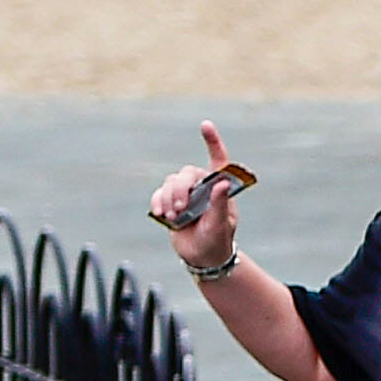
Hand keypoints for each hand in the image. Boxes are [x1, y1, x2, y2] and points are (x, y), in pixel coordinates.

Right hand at [147, 122, 251, 270]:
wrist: (201, 256)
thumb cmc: (217, 240)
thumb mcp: (221, 225)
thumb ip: (221, 204)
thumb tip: (222, 183)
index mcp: (220, 188)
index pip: (218, 161)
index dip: (212, 142)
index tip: (205, 125)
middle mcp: (203, 186)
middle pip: (187, 173)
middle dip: (181, 189)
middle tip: (182, 209)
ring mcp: (185, 193)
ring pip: (171, 181)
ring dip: (170, 197)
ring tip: (176, 217)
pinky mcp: (169, 201)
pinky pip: (159, 193)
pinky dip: (158, 202)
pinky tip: (162, 214)